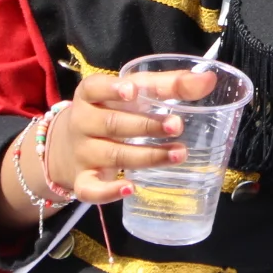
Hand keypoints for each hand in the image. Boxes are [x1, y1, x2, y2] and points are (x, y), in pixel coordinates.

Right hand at [43, 71, 214, 204]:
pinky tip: (130, 189)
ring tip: (178, 153)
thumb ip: (170, 85)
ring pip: (113, 156)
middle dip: (146, 126)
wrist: (64, 145)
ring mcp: (82, 153)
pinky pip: (91, 189)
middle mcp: (82, 123)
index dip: (112, 89)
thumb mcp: (133, 93)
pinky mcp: (82, 180)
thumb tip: (208, 79)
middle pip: (112, 124)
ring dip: (147, 156)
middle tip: (178, 125)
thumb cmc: (112, 111)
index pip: (96, 88)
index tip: (133, 92)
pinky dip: (108, 192)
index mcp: (91, 95)